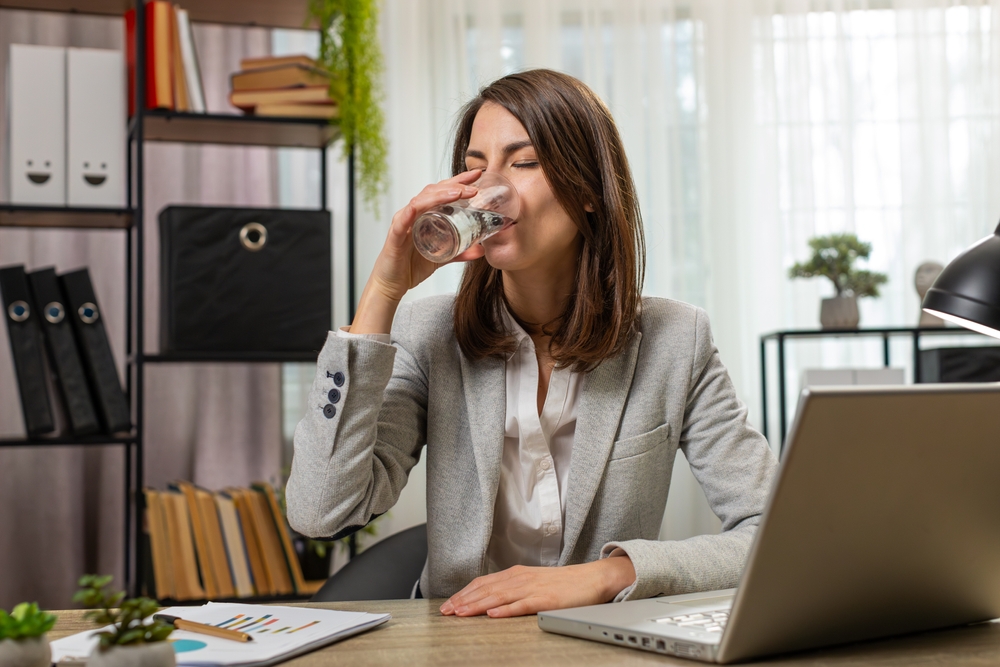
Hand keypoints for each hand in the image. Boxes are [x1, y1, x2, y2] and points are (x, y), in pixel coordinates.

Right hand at [351, 169, 483, 333]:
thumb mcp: (443, 257)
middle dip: (454, 185)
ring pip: (419, 202)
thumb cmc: (412, 266)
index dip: (460, 181)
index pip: (443, 192)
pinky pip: (401, 222)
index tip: (478, 175)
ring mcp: (403, 223)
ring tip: (457, 193)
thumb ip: (461, 253)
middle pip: (433, 192)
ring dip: (439, 195)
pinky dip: (408, 214)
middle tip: (474, 186)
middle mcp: (413, 214)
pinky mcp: (395, 237)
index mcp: (425, 215)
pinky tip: (417, 208)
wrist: (393, 284)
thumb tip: (482, 250)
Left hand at [439, 556, 635, 617]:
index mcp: (516, 574)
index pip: (483, 583)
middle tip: (446, 611)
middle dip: (464, 601)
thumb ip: (512, 588)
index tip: (448, 604)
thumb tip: (490, 600)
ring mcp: (533, 588)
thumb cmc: (562, 584)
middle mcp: (521, 578)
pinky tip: (493, 615)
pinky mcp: (546, 600)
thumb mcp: (532, 581)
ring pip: (499, 597)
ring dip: (477, 605)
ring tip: (461, 613)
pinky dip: (506, 610)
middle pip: (486, 589)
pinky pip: (522, 605)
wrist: (591, 578)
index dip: (464, 593)